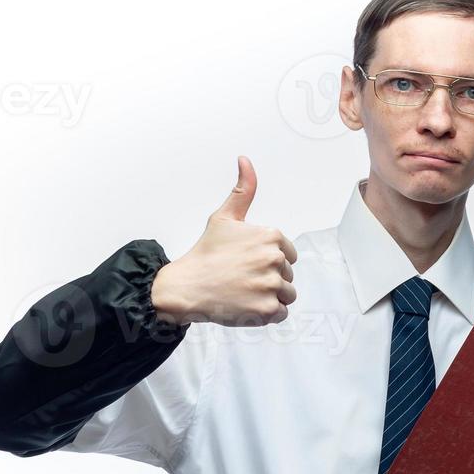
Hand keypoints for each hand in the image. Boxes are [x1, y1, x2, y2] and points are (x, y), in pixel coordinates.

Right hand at [150, 155, 297, 325]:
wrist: (185, 286)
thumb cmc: (205, 253)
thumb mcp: (224, 217)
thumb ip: (243, 190)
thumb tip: (245, 160)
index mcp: (271, 236)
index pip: (288, 254)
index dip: (267, 260)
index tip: (246, 263)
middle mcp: (274, 259)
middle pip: (287, 274)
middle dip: (267, 278)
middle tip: (240, 278)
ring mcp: (271, 285)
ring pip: (287, 294)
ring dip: (269, 297)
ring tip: (244, 292)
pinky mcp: (267, 309)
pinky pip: (281, 313)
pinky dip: (265, 314)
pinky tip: (245, 305)